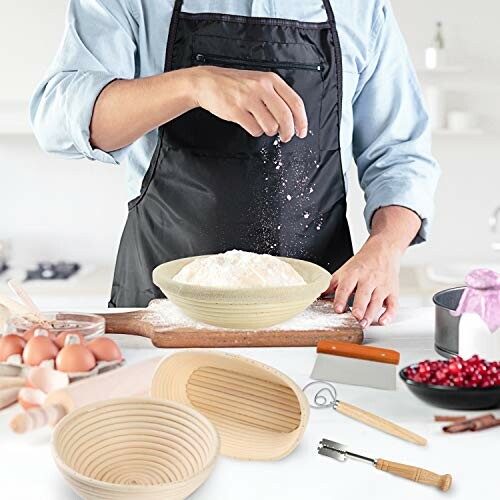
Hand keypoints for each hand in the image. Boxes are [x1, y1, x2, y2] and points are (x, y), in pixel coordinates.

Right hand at [190, 66, 307, 141]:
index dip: (302, 121)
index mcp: (271, 79)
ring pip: (271, 126)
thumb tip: (292, 120)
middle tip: (286, 137)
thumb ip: (277, 97)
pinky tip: (250, 123)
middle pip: (285, 117)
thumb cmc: (236, 85)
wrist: (208, 82)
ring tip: (262, 125)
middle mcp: (261, 87)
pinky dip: (255, 131)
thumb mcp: (260, 82)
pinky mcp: (236, 111)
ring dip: (269, 131)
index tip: (302, 132)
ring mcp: (248, 99)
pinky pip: (255, 130)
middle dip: (288, 132)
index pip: (295, 103)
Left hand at [323, 239, 400, 327]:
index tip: (338, 309)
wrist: (383, 250)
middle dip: (360, 306)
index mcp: (354, 273)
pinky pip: (393, 304)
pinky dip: (389, 314)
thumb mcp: (344, 270)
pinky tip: (382, 321)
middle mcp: (368, 279)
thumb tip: (317, 296)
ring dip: (371, 314)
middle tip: (355, 317)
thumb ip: (331, 285)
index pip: (346, 286)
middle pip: (364, 294)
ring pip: (377, 302)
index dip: (342, 298)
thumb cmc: (362, 263)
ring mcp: (382, 286)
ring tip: (364, 324)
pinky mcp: (392, 291)